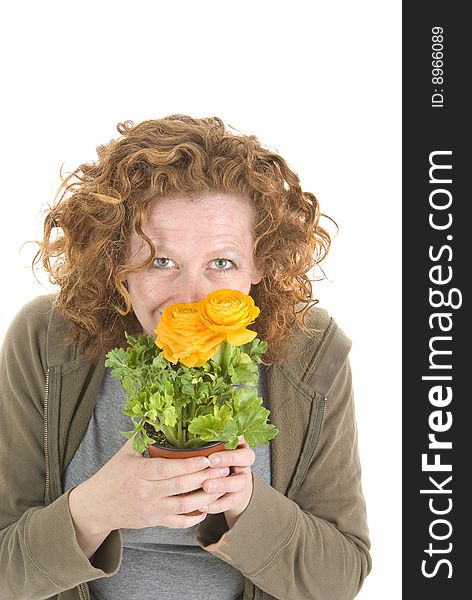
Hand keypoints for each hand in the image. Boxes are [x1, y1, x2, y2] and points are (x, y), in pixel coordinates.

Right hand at [68, 438, 228, 556]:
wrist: (95, 507)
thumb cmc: (112, 476)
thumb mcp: (125, 453)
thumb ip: (143, 436)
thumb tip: (157, 414)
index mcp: (138, 473)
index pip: (168, 469)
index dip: (189, 464)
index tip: (207, 457)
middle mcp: (146, 493)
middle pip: (180, 486)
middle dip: (204, 477)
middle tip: (222, 468)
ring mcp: (151, 509)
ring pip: (183, 507)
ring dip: (205, 497)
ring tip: (220, 486)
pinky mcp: (154, 521)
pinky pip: (178, 523)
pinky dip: (194, 517)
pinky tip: (206, 507)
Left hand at [202, 436, 254, 527]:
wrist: (230, 488)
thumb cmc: (217, 464)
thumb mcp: (216, 450)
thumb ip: (210, 442)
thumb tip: (193, 428)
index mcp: (240, 447)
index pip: (242, 438)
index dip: (230, 437)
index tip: (217, 439)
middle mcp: (244, 463)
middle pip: (246, 458)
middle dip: (228, 458)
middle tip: (211, 461)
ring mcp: (243, 481)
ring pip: (238, 482)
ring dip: (222, 484)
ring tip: (206, 486)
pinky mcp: (238, 498)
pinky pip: (230, 502)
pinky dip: (216, 504)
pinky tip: (203, 505)